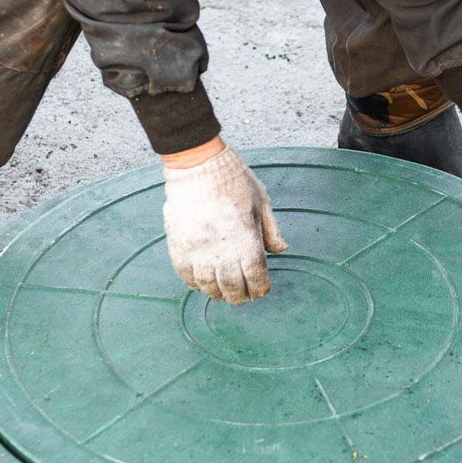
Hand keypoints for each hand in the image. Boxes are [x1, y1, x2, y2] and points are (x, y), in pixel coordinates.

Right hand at [162, 145, 287, 303]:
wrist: (198, 165)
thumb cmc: (233, 180)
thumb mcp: (261, 201)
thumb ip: (271, 230)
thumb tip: (282, 250)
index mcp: (246, 239)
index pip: (255, 277)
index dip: (260, 288)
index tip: (261, 291)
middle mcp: (222, 250)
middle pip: (232, 287)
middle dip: (240, 296)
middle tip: (242, 297)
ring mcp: (199, 250)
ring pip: (208, 286)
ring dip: (217, 293)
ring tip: (222, 293)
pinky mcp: (179, 246)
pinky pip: (186, 275)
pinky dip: (195, 284)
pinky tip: (202, 283)